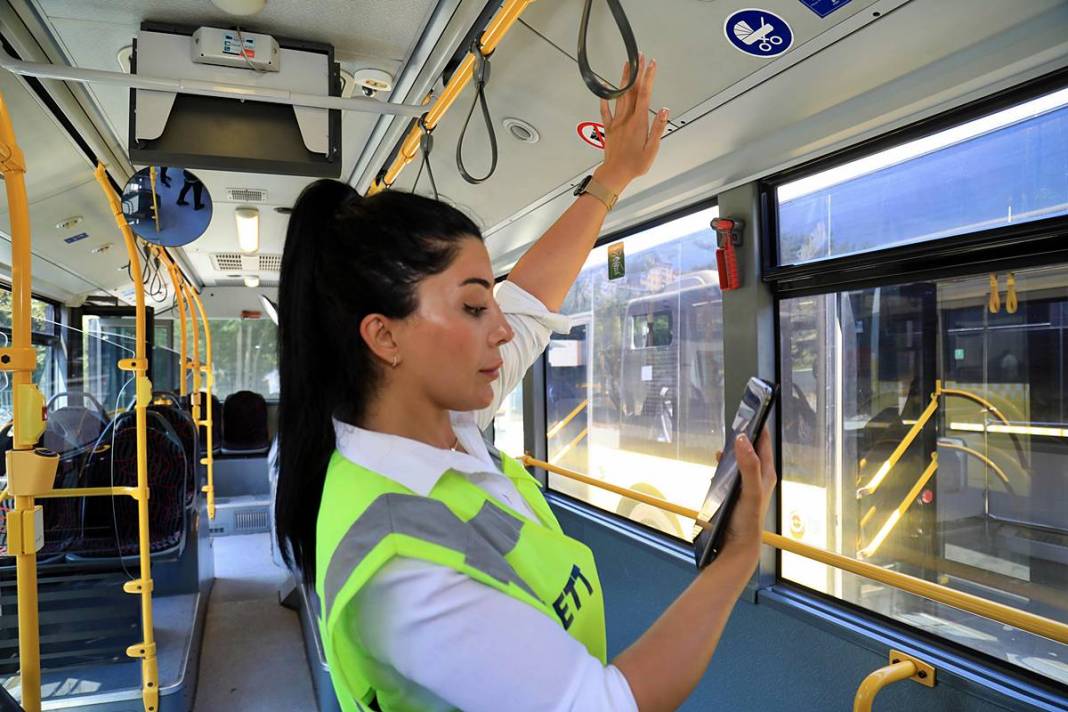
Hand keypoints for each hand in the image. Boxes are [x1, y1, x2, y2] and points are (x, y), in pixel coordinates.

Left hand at [595, 54, 669, 193]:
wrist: (615, 173)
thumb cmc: (634, 164)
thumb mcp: (652, 149)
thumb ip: (658, 128)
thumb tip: (664, 110)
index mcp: (639, 122)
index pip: (645, 94)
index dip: (649, 77)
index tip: (652, 64)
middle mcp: (626, 119)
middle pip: (632, 90)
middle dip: (637, 72)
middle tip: (640, 57)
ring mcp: (616, 122)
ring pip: (620, 96)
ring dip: (623, 80)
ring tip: (626, 65)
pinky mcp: (609, 128)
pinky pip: (606, 111)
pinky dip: (605, 99)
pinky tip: (605, 90)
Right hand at [722, 428, 776, 561]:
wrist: (737, 545)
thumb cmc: (748, 520)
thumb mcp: (751, 491)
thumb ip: (748, 466)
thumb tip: (742, 440)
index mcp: (766, 473)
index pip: (763, 442)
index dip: (758, 426)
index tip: (752, 408)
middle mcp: (757, 476)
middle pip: (751, 448)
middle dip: (743, 434)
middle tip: (734, 419)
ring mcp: (745, 483)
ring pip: (739, 459)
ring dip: (732, 449)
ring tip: (724, 439)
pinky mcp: (734, 491)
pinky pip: (729, 471)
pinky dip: (723, 464)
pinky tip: (716, 464)